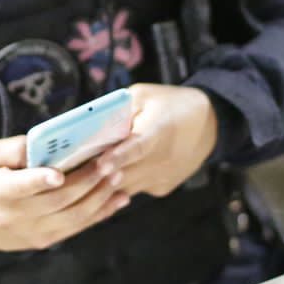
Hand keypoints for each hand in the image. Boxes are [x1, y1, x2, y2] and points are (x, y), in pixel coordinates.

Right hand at [0, 135, 130, 251]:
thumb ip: (11, 149)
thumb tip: (41, 143)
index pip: (16, 188)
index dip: (37, 181)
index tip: (58, 174)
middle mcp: (12, 217)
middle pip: (54, 202)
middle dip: (84, 182)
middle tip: (107, 163)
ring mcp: (32, 232)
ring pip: (71, 218)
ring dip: (98, 198)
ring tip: (116, 176)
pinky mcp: (46, 240)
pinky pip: (77, 227)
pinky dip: (101, 213)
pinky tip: (119, 198)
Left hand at [95, 83, 216, 198]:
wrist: (209, 124)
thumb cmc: (171, 104)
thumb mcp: (144, 95)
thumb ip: (119, 110)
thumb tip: (91, 129)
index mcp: (159, 130)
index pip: (138, 147)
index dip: (117, 157)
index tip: (100, 164)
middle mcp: (163, 159)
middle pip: (124, 172)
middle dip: (98, 171)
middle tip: (74, 166)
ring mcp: (162, 177)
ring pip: (123, 186)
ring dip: (105, 179)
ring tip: (90, 166)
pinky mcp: (161, 188)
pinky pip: (132, 188)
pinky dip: (120, 181)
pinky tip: (116, 169)